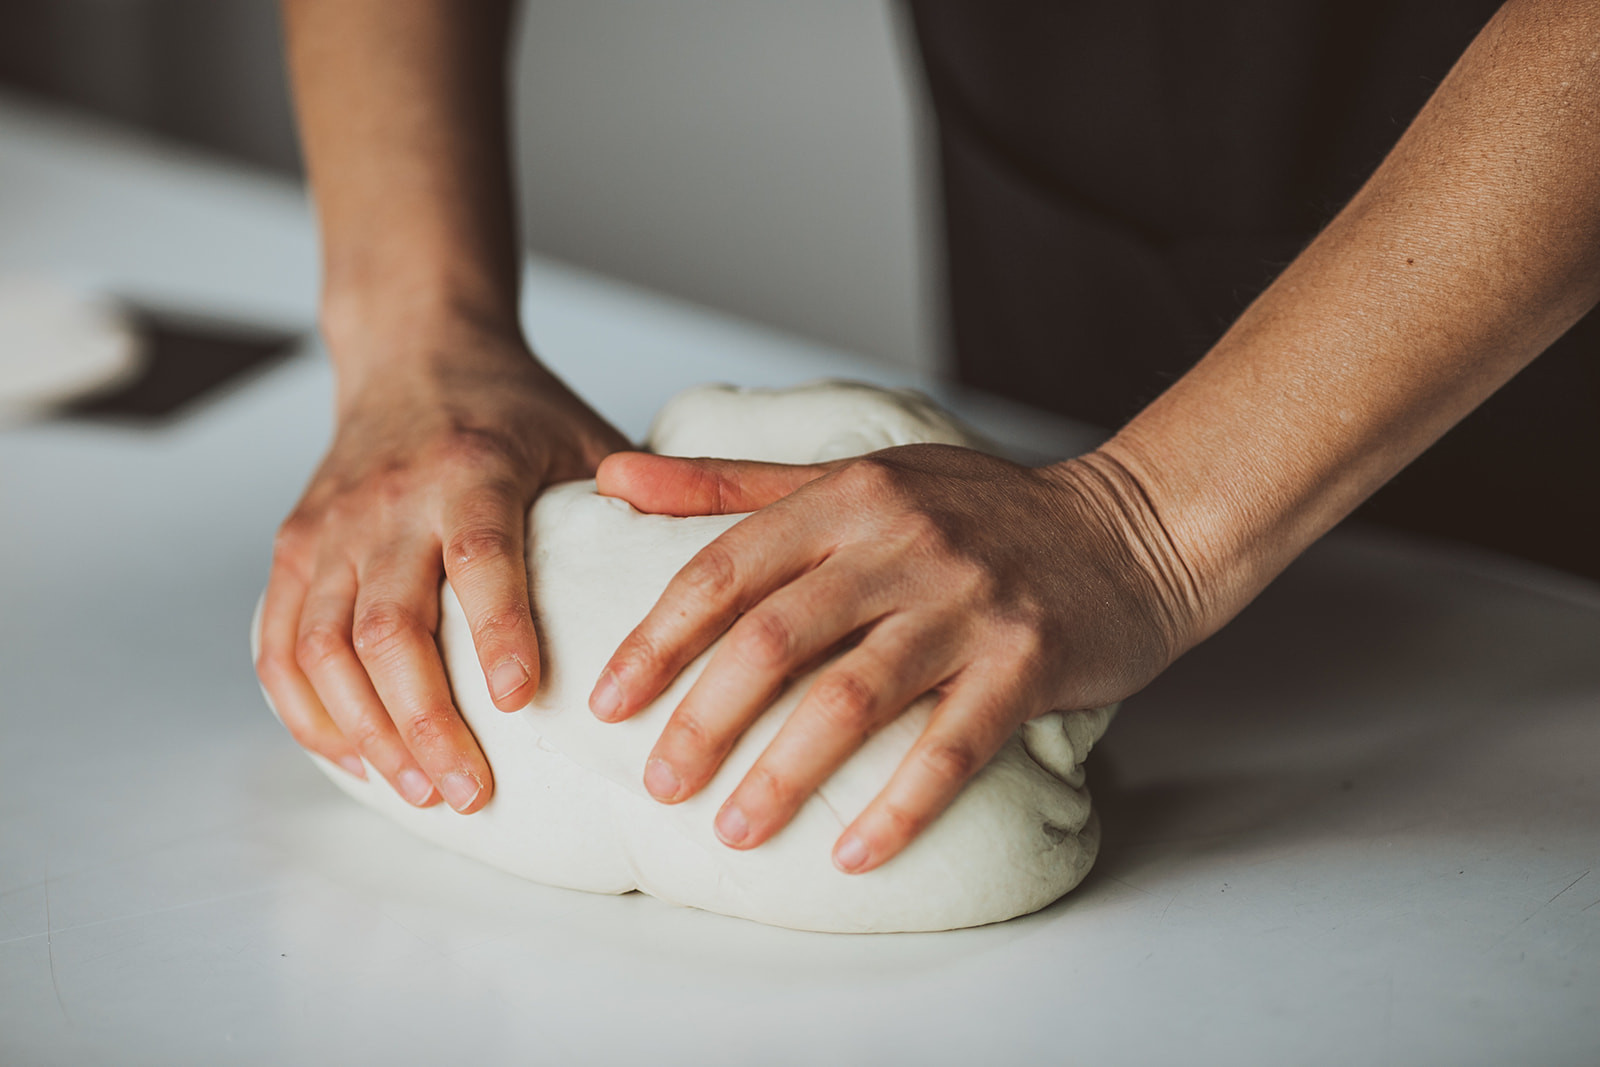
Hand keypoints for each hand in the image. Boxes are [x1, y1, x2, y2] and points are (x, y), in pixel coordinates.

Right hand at [256, 320, 627, 811]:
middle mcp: (390, 499)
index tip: (524, 703)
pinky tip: (352, 758)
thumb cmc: (513, 408)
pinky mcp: (294, 546)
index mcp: (471, 467)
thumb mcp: (583, 435)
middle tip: (471, 792)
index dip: (497, 630)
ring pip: (323, 646)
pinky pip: (277, 643)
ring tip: (420, 791)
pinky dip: (306, 711)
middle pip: (389, 624)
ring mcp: (331, 525)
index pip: (479, 555)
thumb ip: (634, 506)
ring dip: (367, 731)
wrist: (412, 350)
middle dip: (426, 720)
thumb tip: (701, 592)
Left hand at [588, 444, 1204, 871]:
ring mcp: (967, 605)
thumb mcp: (855, 473)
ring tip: (734, 831)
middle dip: (705, 719)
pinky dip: (901, 806)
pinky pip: (953, 746)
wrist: (1129, 529)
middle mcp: (903, 544)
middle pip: (776, 637)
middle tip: (659, 787)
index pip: (727, 569)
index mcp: (849, 497)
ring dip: (784, 773)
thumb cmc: (978, 510)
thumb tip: (614, 476)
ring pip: (852, 696)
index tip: (607, 703)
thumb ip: (731, 482)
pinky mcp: (1027, 662)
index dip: (659, 641)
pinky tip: (854, 856)